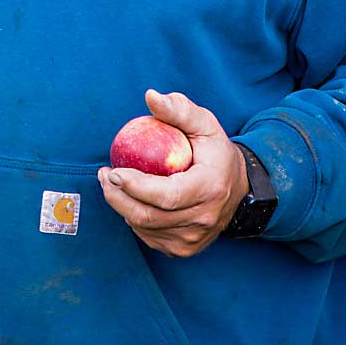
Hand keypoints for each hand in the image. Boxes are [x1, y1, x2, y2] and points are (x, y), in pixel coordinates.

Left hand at [97, 89, 248, 257]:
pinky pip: (150, 237)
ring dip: (122, 208)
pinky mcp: (186, 249)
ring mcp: (194, 239)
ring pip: (146, 229)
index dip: (136, 187)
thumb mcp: (205, 124)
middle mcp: (204, 218)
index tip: (114, 170)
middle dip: (117, 197)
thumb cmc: (216, 151)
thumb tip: (150, 96)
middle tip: (104, 176)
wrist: (241, 188)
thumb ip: (178, 110)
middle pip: (149, 216)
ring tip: (113, 184)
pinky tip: (130, 201)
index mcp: (209, 188)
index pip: (166, 195)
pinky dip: (135, 220)